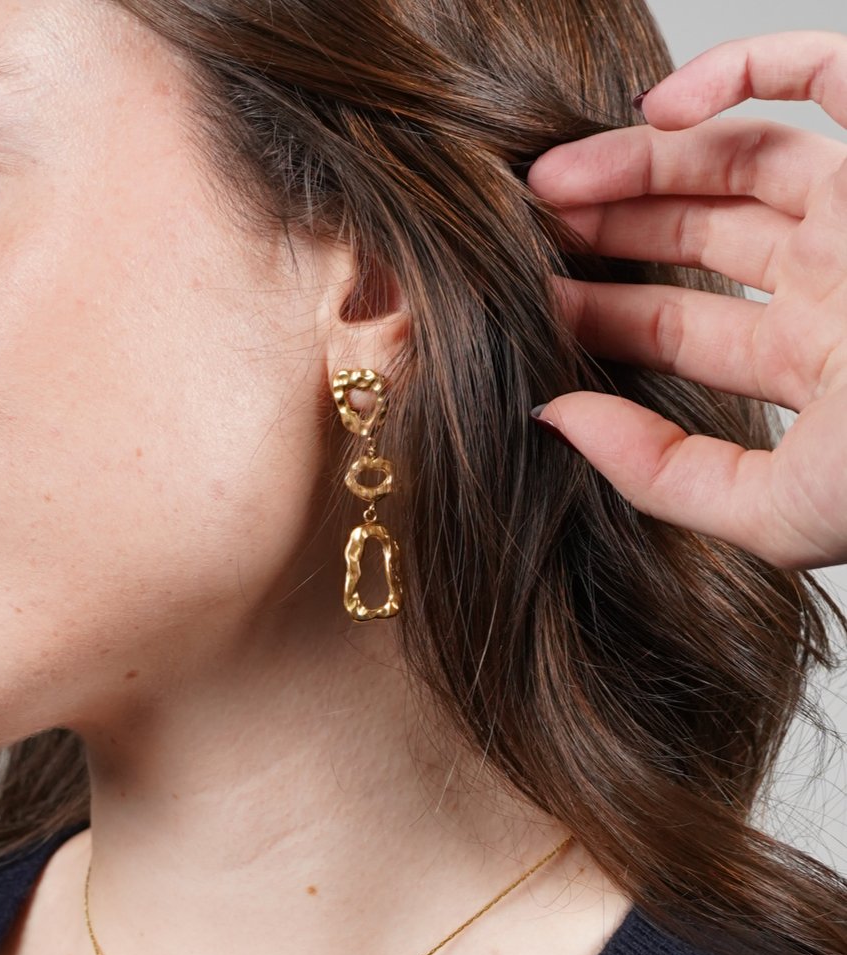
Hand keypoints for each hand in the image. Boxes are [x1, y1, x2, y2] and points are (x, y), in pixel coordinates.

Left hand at [526, 30, 846, 570]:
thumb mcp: (781, 507)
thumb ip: (661, 473)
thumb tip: (553, 419)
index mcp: (808, 363)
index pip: (674, 329)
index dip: (595, 312)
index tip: (523, 300)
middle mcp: (835, 280)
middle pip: (691, 242)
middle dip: (603, 232)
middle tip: (519, 231)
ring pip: (733, 159)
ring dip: (635, 163)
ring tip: (548, 181)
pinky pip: (823, 68)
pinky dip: (738, 72)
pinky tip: (657, 109)